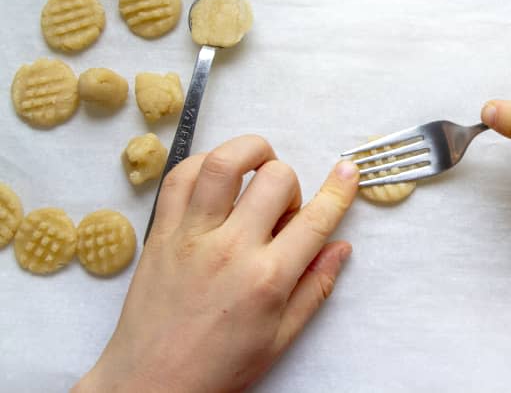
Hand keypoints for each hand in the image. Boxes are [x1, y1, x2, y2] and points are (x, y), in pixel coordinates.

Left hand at [73, 135, 360, 392]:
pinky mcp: (161, 231)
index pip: (315, 219)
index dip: (339, 189)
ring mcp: (192, 235)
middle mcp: (231, 249)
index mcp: (268, 279)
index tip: (348, 170)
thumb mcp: (280, 339)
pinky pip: (180, 176)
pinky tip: (217, 178)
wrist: (150, 384)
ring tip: (256, 167)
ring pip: (225, 163)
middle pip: (276, 178)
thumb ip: (314, 288)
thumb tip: (340, 248)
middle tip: (281, 208)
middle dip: (290, 182)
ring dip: (250, 152)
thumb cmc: (217, 367)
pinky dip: (204, 163)